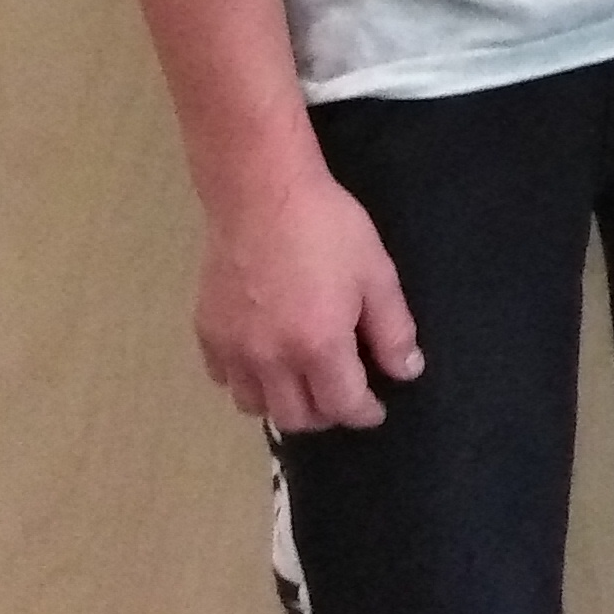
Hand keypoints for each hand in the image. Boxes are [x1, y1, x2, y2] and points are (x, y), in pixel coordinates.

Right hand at [195, 170, 419, 431]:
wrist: (262, 196)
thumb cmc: (327, 228)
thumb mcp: (376, 273)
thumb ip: (393, 330)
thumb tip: (406, 372)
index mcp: (317, 345)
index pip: (342, 405)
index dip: (364, 413)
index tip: (375, 409)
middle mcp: (270, 360)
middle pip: (296, 417)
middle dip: (326, 414)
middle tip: (342, 393)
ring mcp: (233, 350)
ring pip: (255, 406)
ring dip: (283, 403)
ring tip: (303, 381)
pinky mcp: (207, 334)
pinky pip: (225, 379)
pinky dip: (248, 381)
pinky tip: (264, 359)